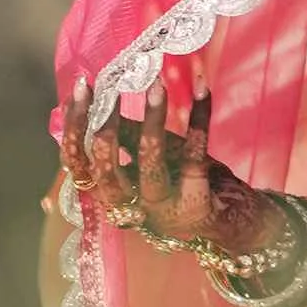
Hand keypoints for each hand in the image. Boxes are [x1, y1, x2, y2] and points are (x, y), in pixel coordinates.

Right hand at [54, 59, 275, 260]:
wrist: (232, 222)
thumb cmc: (182, 184)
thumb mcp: (147, 159)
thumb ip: (123, 137)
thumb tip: (101, 95)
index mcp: (109, 195)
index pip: (76, 165)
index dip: (75, 126)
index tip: (82, 86)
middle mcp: (129, 207)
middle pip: (104, 169)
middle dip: (103, 124)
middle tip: (112, 84)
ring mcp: (162, 209)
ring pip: (149, 160)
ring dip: (152, 117)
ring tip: (156, 84)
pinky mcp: (195, 202)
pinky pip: (194, 155)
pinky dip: (199, 118)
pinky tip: (203, 89)